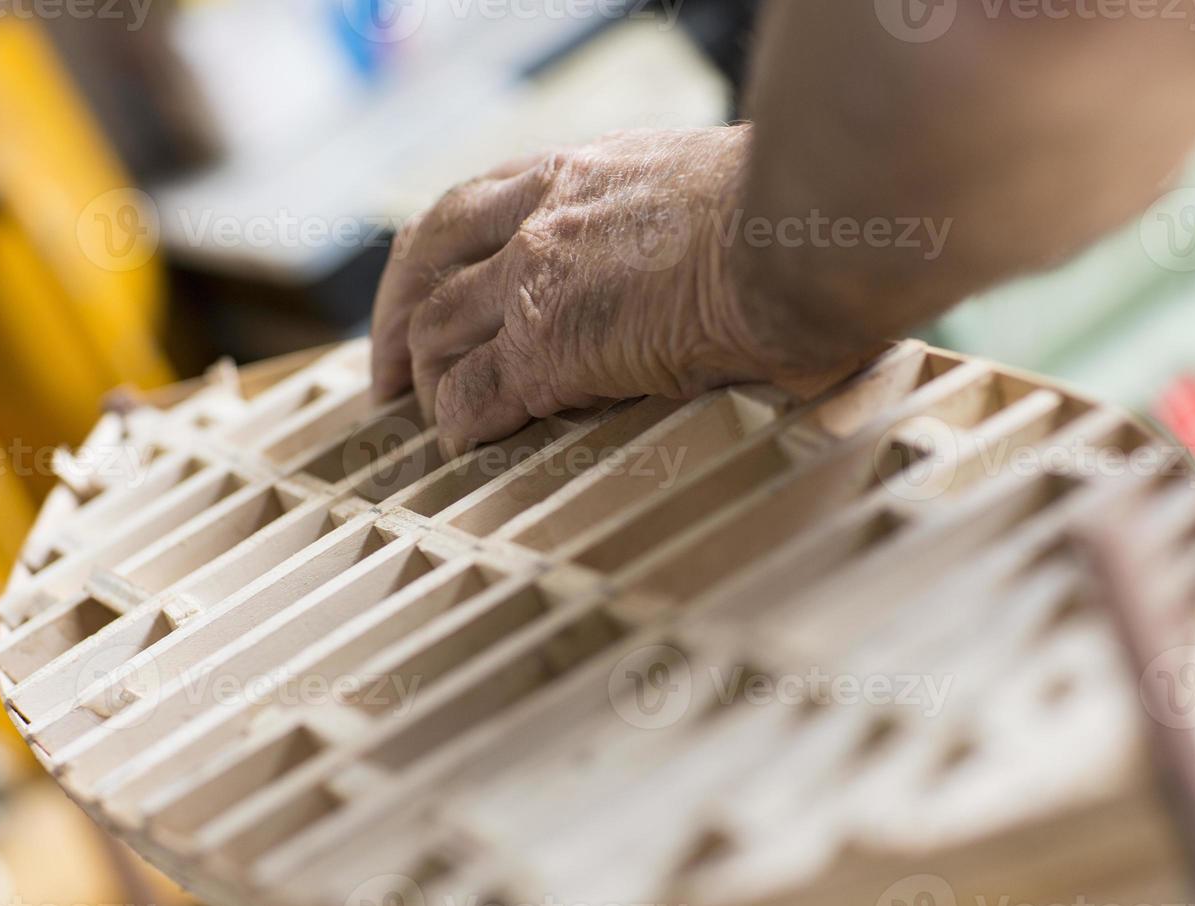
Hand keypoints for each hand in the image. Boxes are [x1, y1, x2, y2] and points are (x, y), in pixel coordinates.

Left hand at [372, 126, 869, 454]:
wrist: (805, 233)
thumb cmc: (794, 215)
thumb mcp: (711, 191)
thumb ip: (676, 225)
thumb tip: (710, 261)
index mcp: (582, 173)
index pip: (468, 209)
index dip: (427, 262)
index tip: (416, 299)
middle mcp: (543, 215)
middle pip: (428, 269)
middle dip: (397, 328)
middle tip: (389, 378)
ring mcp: (537, 281)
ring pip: (440, 336)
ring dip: (431, 384)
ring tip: (435, 423)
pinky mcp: (550, 348)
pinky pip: (475, 395)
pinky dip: (462, 422)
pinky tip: (467, 444)